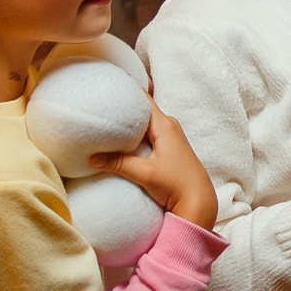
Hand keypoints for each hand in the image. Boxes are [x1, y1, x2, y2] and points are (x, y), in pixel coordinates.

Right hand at [91, 102, 215, 231]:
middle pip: (142, 110)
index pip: (143, 99)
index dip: (127, 92)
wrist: (198, 201)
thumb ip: (119, 164)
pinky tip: (120, 141)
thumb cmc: (177, 184)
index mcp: (164, 125)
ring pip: (144, 124)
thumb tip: (93, 158)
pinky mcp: (168, 149)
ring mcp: (170, 137)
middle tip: (100, 107)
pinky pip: (148, 135)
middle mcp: (169, 126)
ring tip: (105, 121)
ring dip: (128, 124)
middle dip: (123, 109)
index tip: (108, 89)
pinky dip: (135, 136)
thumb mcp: (144, 174)